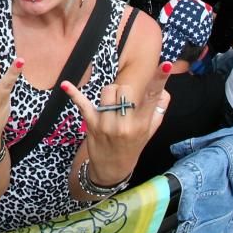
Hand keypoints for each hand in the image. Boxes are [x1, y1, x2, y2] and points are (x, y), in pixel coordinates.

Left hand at [62, 63, 171, 186]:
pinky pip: (83, 104)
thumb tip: (162, 88)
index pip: (154, 96)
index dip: (160, 79)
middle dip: (124, 89)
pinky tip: (65, 85)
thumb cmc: (133, 143)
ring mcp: (108, 124)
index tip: (167, 64)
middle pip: (126, 89)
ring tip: (111, 104)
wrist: (113, 168)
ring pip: (109, 91)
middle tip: (124, 100)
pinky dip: (73, 94)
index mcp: (144, 123)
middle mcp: (127, 123)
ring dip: (110, 92)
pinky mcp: (92, 123)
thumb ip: (159, 107)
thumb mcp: (151, 129)